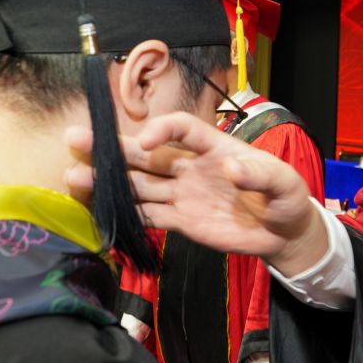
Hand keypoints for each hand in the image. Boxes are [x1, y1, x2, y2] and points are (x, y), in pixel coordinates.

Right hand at [65, 112, 327, 274]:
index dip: (162, 130)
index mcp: (214, 147)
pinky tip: (98, 213)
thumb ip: (260, 175)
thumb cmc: (287, 197)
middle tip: (76, 138)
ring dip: (109, 183)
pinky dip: (125, 216)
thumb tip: (232, 168)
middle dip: (113, 147)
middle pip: (147, 154)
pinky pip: (149, 216)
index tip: (147, 142)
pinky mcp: (182, 222)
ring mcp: (183, 194)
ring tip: (75, 178)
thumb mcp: (284, 182)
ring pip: (140, 185)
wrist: (285, 234)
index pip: (182, 129)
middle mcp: (191, 167)